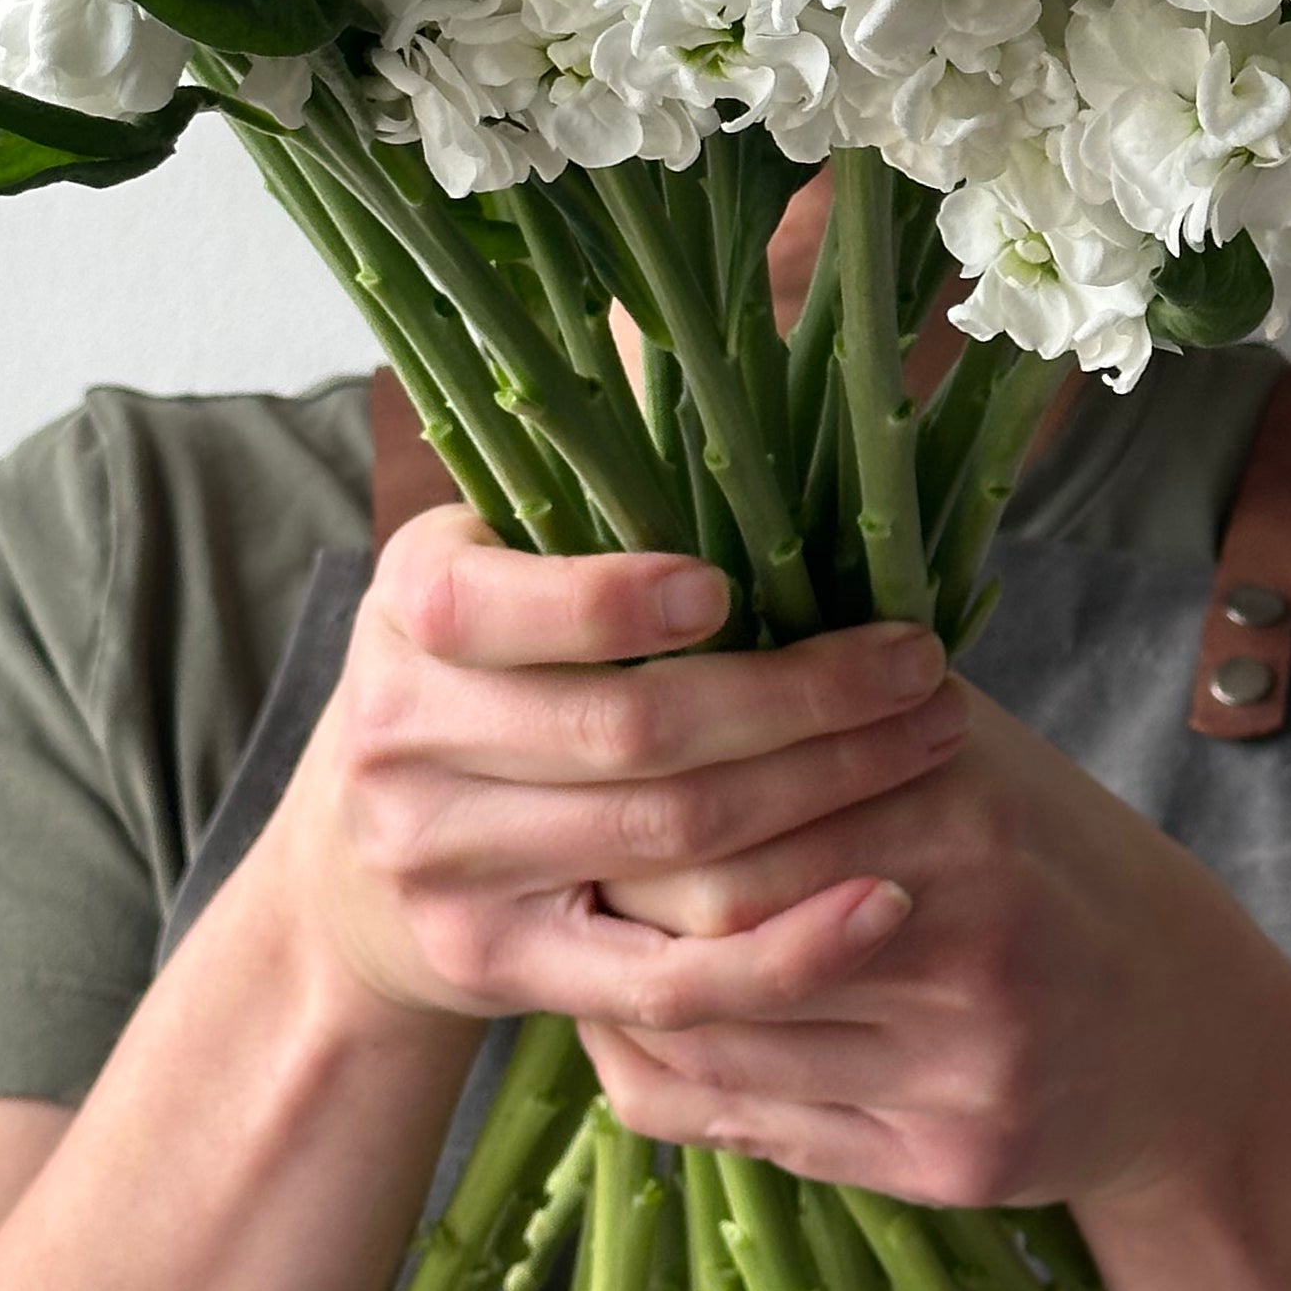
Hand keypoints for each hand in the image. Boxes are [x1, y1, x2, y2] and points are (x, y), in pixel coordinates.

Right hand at [253, 506, 968, 1039]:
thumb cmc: (477, 681)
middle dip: (800, 698)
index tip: (727, 585)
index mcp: (407, 613)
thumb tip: (676, 305)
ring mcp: (449, 873)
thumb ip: (582, 467)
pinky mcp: (505, 976)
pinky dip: (787, 951)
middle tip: (920, 664)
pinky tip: (884, 902)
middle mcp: (404, 745)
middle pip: (627, 731)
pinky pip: (666, 985)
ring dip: (828, 795)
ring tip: (933, 743)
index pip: (489, 607)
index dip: (607, 602)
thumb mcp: (487, 561)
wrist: (356, 883)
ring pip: (667, 844)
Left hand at [582, 682, 1273, 1212]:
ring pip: (722, 1051)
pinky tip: (648, 1041)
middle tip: (555, 879)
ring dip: (628, 1006)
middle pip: (717, 932)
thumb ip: (834, 709)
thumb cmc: (1043, 858)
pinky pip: (763, 1138)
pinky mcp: (957, 1162)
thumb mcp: (968, 751)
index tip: (578, 791)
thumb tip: (655, 651)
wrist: (1189, 1027)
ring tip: (584, 956)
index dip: (634, 812)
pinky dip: (682, 1087)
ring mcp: (968, 1064)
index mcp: (958, 809)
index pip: (731, 814)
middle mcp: (970, 938)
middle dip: (618, 913)